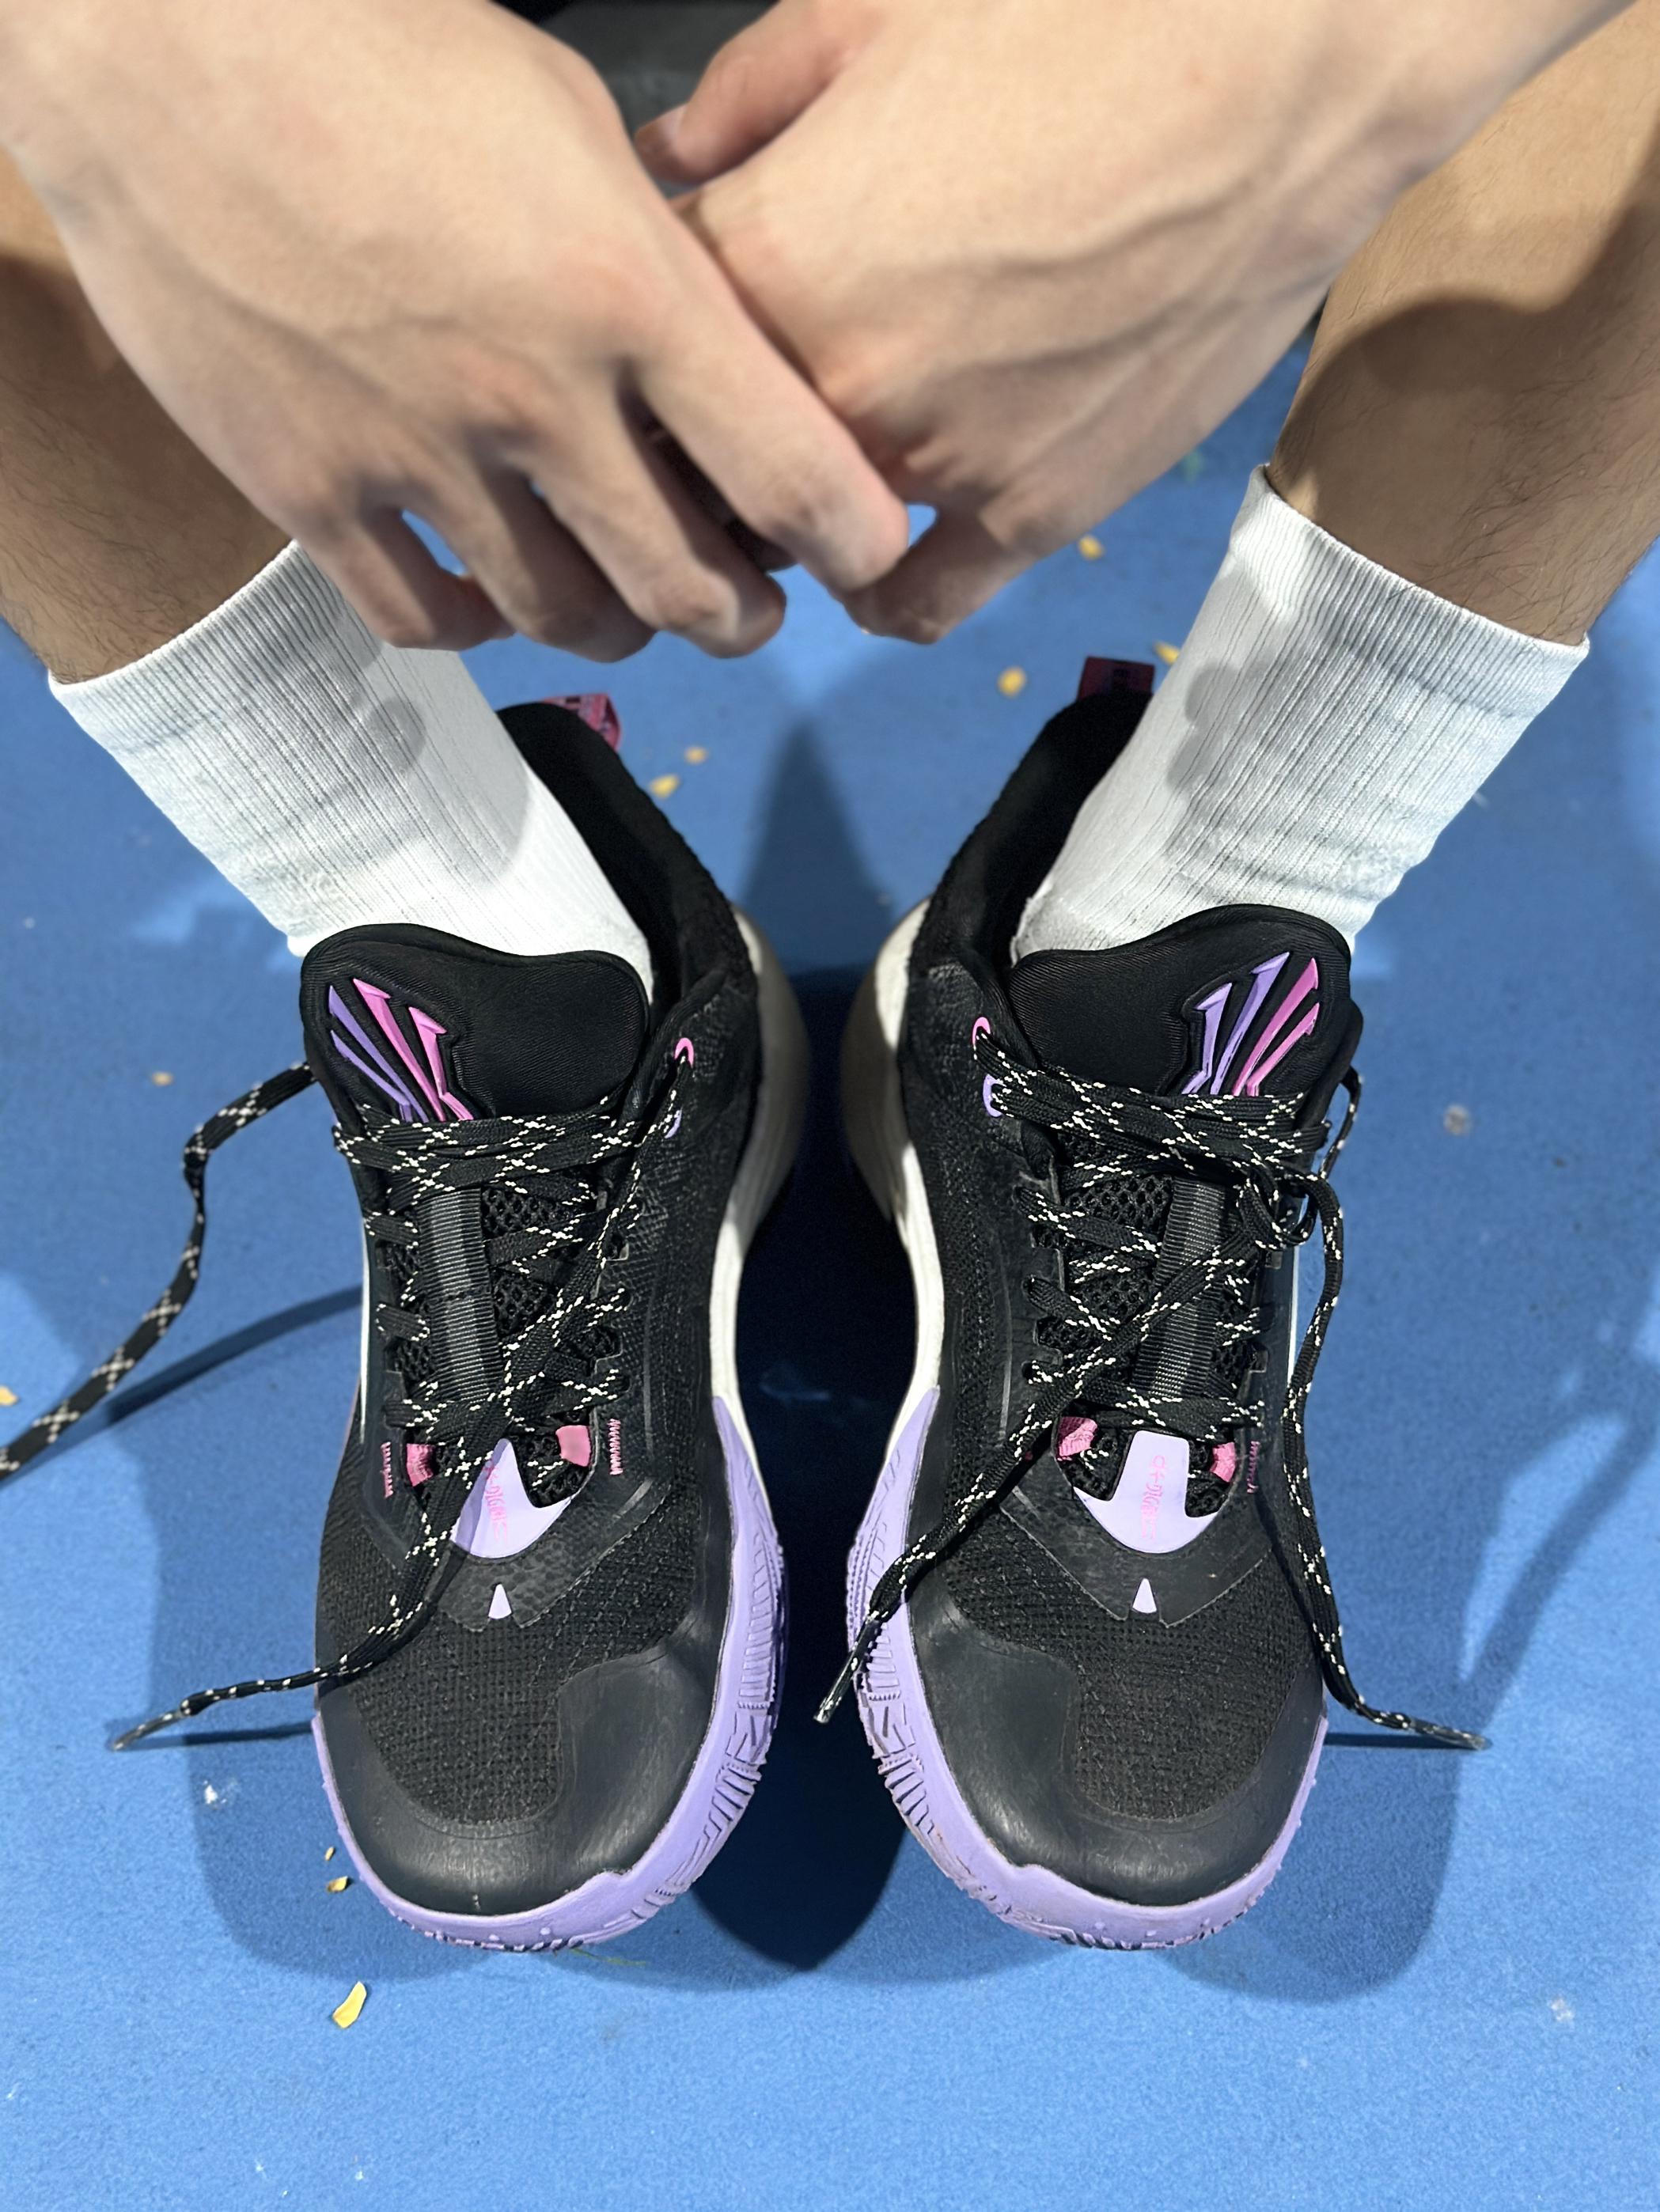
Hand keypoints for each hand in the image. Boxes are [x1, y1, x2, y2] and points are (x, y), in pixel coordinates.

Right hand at [0, 0, 909, 656]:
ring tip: (626, 599)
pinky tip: (492, 594)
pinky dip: (478, 626)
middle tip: (749, 601)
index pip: (794, 475)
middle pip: (688, 588)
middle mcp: (534, 400)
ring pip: (562, 620)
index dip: (852, 537)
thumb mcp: (569, 122)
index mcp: (627, 294)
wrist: (161, 46)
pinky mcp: (309, 491)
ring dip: (618, 625)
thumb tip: (719, 360)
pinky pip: (424, 619)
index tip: (863, 549)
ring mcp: (416, 457)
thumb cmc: (381, 49)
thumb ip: (657, 261)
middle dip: (743, 614)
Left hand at [643, 0, 1629, 641]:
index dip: (643, 311)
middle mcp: (834, 387)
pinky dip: (880, 585)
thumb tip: (658, 161)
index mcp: (767, 255)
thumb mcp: (873, 12)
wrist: (1288, 63)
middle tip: (725, 390)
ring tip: (806, 456)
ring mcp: (937, 467)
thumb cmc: (1081, 13)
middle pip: (703, 459)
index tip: (671, 295)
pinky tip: (876, 547)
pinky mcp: (1034, 516)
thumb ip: (743, 101)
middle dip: (695, 429)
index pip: (643, 330)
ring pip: (797, 535)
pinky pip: (916, 602)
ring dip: (783, 509)